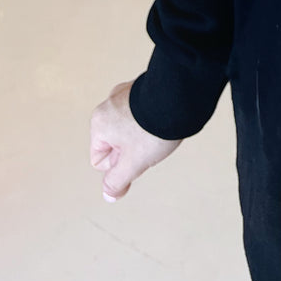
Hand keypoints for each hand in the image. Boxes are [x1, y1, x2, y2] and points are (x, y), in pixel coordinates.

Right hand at [90, 80, 181, 202]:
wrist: (181, 96)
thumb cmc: (154, 128)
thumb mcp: (133, 163)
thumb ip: (117, 182)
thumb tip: (109, 194)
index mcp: (99, 122)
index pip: (100, 160)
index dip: (121, 164)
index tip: (136, 153)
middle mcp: (109, 103)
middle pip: (117, 142)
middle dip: (133, 148)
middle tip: (150, 141)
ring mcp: (127, 91)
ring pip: (132, 126)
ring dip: (145, 132)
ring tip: (160, 129)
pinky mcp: (145, 86)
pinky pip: (145, 110)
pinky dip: (154, 116)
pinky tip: (166, 116)